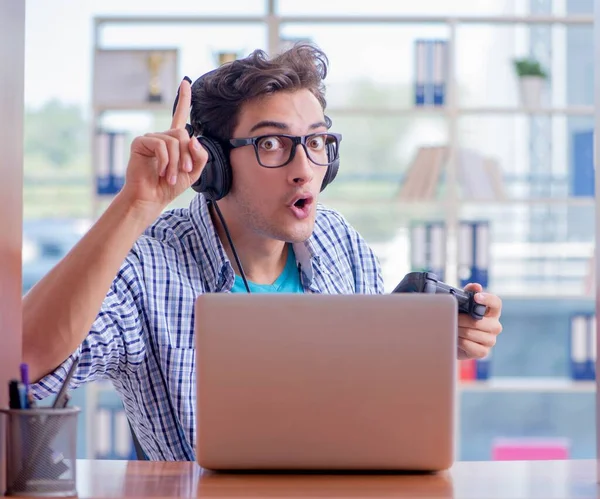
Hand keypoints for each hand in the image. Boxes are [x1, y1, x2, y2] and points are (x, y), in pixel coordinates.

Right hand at [121, 77, 207, 212]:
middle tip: (184, 172)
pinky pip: (160, 145)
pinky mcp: (140, 143)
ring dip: (177, 162)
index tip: (185, 82)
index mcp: (175, 141)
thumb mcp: (194, 171)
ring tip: (171, 176)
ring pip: (174, 141)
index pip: (180, 116)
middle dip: (187, 155)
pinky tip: (162, 172)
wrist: (152, 198)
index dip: (184, 99)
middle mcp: (162, 136)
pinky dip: (166, 161)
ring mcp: (150, 138)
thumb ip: (200, 155)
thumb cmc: (171, 186)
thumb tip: (192, 137)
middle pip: (183, 134)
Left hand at [457, 283, 502, 359]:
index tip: (476, 297)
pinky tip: (456, 338)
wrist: (454, 340)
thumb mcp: (463, 305)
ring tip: (451, 327)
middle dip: (461, 319)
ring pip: (472, 333)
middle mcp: (495, 326)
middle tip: (451, 317)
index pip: (496, 303)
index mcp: (492, 312)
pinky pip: (470, 345)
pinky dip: (459, 341)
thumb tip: (476, 286)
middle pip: (479, 321)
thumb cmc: (461, 319)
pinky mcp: (484, 352)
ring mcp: (491, 340)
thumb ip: (468, 293)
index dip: (487, 299)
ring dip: (458, 329)